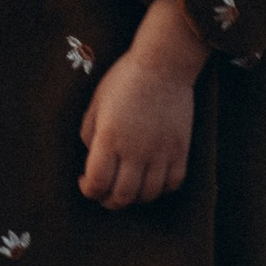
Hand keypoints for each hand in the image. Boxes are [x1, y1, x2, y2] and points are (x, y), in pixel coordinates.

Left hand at [79, 0, 205, 209]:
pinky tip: (151, 179)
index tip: (85, 182)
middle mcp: (135, 150)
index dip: (88, 189)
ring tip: (127, 187)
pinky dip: (160, 189)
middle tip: (104, 193)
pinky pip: (172, 184)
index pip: (97, 182)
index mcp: (110, 137)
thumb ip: (89, 133)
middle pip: (121, 196)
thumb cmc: (125, 78)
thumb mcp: (97, 101)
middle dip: (108, 200)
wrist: (163, 65)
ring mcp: (160, 153)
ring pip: (147, 196)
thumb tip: (92, 157)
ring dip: (133, 198)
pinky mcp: (180, 151)